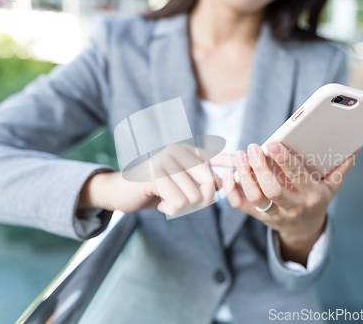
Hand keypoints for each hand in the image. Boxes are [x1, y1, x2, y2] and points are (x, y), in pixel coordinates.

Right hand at [79, 143, 235, 216]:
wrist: (120, 192)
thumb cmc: (154, 190)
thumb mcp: (180, 184)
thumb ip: (201, 181)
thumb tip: (226, 181)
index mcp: (186, 151)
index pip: (214, 157)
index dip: (230, 161)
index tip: (242, 160)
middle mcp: (178, 151)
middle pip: (210, 182)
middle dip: (202, 201)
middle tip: (182, 205)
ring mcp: (166, 160)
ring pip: (195, 196)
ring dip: (184, 208)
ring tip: (169, 203)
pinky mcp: (155, 174)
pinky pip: (179, 202)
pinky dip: (172, 210)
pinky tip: (162, 205)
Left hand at [223, 142, 358, 264]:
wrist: (305, 231)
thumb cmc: (317, 201)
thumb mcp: (331, 187)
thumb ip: (340, 167)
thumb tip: (355, 147)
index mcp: (312, 196)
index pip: (297, 177)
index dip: (284, 160)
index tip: (272, 143)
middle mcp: (293, 207)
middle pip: (272, 190)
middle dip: (260, 168)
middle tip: (252, 147)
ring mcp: (275, 214)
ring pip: (256, 197)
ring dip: (245, 176)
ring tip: (240, 155)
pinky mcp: (259, 217)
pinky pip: (241, 206)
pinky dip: (231, 191)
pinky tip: (227, 174)